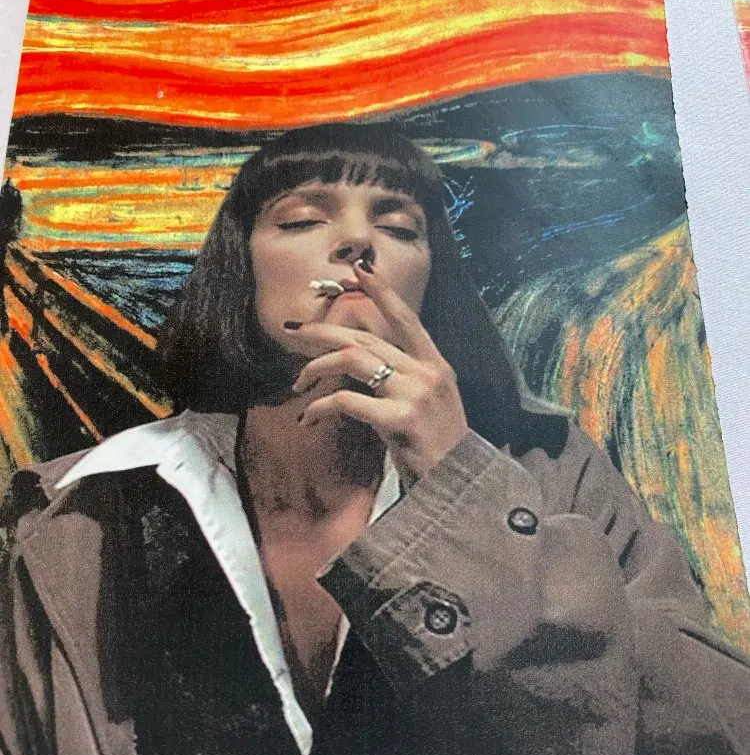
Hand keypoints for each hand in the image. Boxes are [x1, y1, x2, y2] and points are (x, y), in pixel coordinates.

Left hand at [286, 263, 469, 484]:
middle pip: (365, 339)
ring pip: (353, 361)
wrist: (458, 484)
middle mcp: (428, 372)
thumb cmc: (435, 449)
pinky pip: (347, 401)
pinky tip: (308, 418)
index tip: (359, 270)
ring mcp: (416, 393)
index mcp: (436, 366)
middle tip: (295, 331)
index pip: (407, 319)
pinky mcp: (402, 418)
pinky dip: (320, 407)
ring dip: (316, 368)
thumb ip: (401, 381)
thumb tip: (359, 368)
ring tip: (297, 382)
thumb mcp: (426, 405)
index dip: (382, 293)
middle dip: (324, 331)